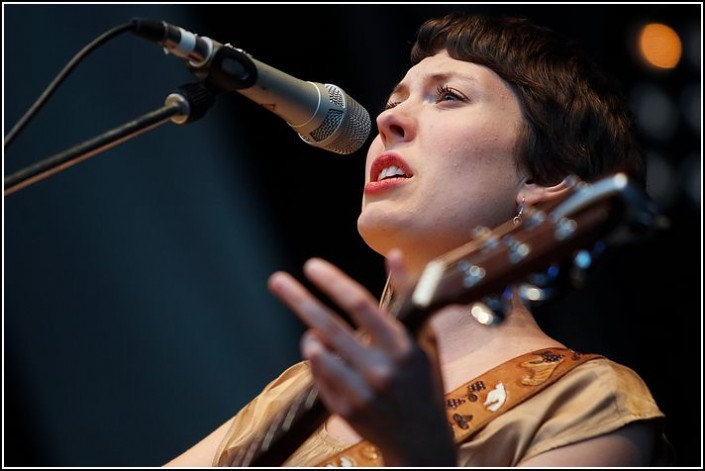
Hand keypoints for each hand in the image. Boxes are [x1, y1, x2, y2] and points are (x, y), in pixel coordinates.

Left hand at [267, 250, 455, 465]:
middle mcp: (380, 369)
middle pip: (328, 325)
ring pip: (316, 351)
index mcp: (402, 346)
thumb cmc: (423, 381)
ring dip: (311, 335)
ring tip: (317, 332)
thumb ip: (406, 295)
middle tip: (276, 281)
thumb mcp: (422, 338)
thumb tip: (392, 253)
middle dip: (299, 299)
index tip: (311, 267)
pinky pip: (316, 374)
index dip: (333, 282)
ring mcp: (359, 392)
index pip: (360, 304)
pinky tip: (330, 360)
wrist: (421, 441)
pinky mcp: (343, 410)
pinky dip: (317, 359)